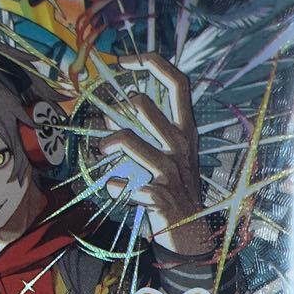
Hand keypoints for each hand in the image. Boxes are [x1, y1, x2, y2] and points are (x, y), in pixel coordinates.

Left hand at [98, 53, 212, 256]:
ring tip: (102, 153)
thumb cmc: (175, 188)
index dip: (152, 62)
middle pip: (143, 105)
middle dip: (118, 110)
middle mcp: (180, 145)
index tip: (126, 62)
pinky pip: (120, 183)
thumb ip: (143, 132)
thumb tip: (109, 113)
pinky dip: (112, 186)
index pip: (178, 81)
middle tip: (109, 126)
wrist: (192, 231)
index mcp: (187, 130)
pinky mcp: (157, 194)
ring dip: (106, 144)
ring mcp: (169, 170)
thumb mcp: (166, 155)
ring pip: (126, 140)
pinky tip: (117, 191)